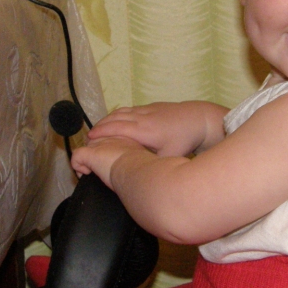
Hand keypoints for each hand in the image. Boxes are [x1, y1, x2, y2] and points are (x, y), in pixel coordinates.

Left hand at [70, 136, 146, 187]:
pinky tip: (86, 174)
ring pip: (84, 149)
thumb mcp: (141, 158)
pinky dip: (78, 167)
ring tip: (92, 172)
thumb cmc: (142, 166)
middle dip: (94, 154)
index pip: (108, 140)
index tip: (108, 162)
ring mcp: (98, 144)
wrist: (137, 168)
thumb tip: (136, 167)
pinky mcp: (89, 153)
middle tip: (99, 168)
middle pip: (94, 142)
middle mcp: (109, 137)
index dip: (105, 150)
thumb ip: (134, 158)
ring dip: (86, 161)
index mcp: (123, 138)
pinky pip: (76, 158)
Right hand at [88, 101, 227, 156]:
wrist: (200, 119)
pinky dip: (119, 114)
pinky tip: (116, 120)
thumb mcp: (169, 157)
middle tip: (88, 137)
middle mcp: (142, 117)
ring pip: (121, 112)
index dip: (100, 133)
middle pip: (114, 118)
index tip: (88, 139)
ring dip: (107, 119)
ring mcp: (147, 110)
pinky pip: (130, 109)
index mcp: (143, 130)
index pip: (116, 129)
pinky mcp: (152, 106)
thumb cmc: (185, 139)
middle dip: (99, 126)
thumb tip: (142, 180)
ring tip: (98, 129)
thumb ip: (153, 167)